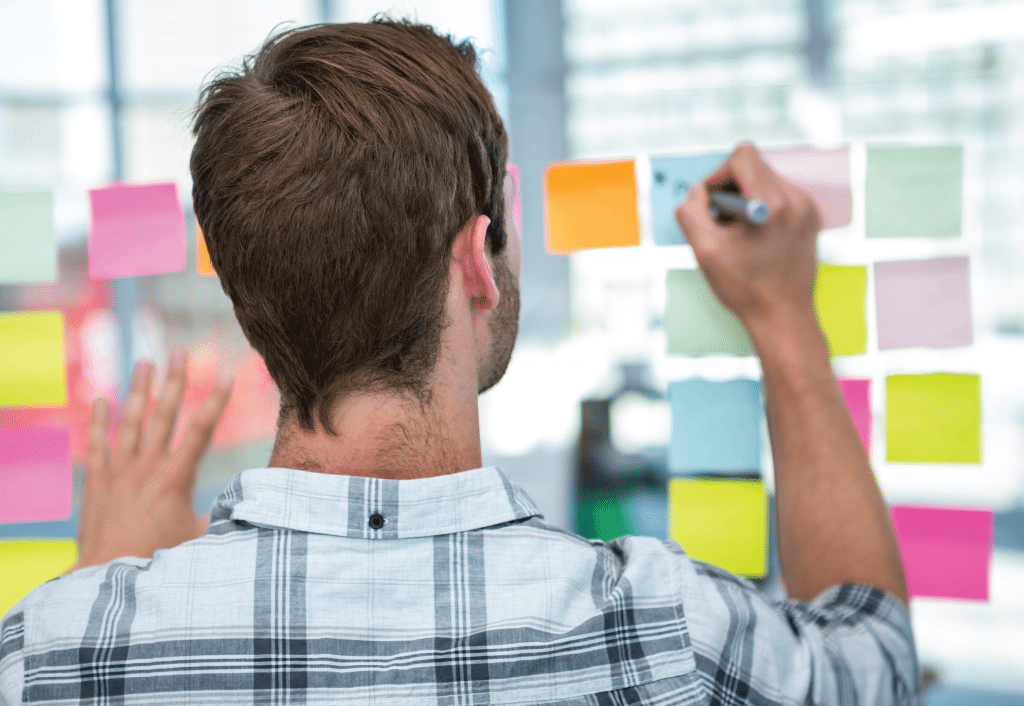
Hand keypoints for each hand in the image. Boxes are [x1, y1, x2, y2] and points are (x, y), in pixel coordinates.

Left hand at [69, 347, 235, 571]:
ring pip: (131, 422)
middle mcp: (147, 467)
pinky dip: (98, 421)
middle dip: (175, 380)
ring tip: (146, 362)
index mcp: (177, 477)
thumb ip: (222, 514)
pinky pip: (97, 444)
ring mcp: (119, 471)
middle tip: (180, 352)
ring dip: (139, 390)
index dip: (217, 399)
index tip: (227, 373)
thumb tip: (253, 501)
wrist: (110, 575)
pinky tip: (101, 399)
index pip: (202, 429)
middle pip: (165, 414)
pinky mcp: (97, 482)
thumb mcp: (200, 536)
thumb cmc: (161, 560)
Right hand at [675, 142, 821, 332]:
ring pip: (765, 180)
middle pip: (754, 166)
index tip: (710, 202)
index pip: (743, 156)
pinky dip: (760, 209)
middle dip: (730, 189)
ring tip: (736, 235)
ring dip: (744, 199)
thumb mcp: (704, 251)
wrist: (784, 318)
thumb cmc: (745, 288)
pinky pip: (779, 196)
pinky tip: (753, 240)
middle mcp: (796, 200)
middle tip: (720, 222)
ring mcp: (808, 208)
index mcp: (772, 204)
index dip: (718, 174)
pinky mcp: (811, 218)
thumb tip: (696, 191)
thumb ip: (690, 213)